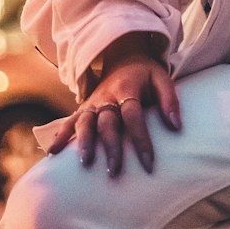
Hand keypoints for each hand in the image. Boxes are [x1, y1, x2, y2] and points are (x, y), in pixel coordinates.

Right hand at [48, 39, 180, 175]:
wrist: (123, 56)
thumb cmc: (146, 74)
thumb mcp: (163, 79)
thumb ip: (170, 101)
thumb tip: (176, 127)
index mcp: (128, 89)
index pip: (134, 117)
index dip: (141, 140)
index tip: (148, 164)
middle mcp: (107, 97)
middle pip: (107, 123)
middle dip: (110, 147)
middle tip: (114, 171)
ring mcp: (93, 103)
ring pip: (85, 123)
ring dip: (84, 142)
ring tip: (85, 163)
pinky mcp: (83, 107)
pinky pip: (69, 121)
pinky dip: (60, 135)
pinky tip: (52, 153)